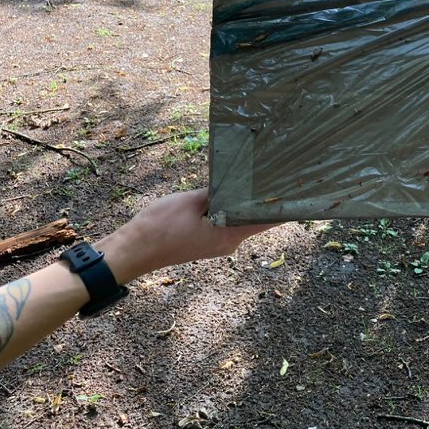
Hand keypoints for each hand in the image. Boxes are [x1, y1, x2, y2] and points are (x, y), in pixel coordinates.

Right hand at [97, 189, 276, 284]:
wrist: (134, 250)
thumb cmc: (160, 226)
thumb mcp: (191, 201)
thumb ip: (217, 192)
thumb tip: (237, 184)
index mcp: (229, 234)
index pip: (266, 220)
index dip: (280, 206)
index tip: (294, 191)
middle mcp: (229, 243)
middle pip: (255, 220)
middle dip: (262, 201)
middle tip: (273, 177)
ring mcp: (218, 245)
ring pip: (239, 221)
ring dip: (243, 205)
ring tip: (251, 181)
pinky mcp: (208, 243)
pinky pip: (226, 225)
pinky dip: (229, 211)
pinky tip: (227, 195)